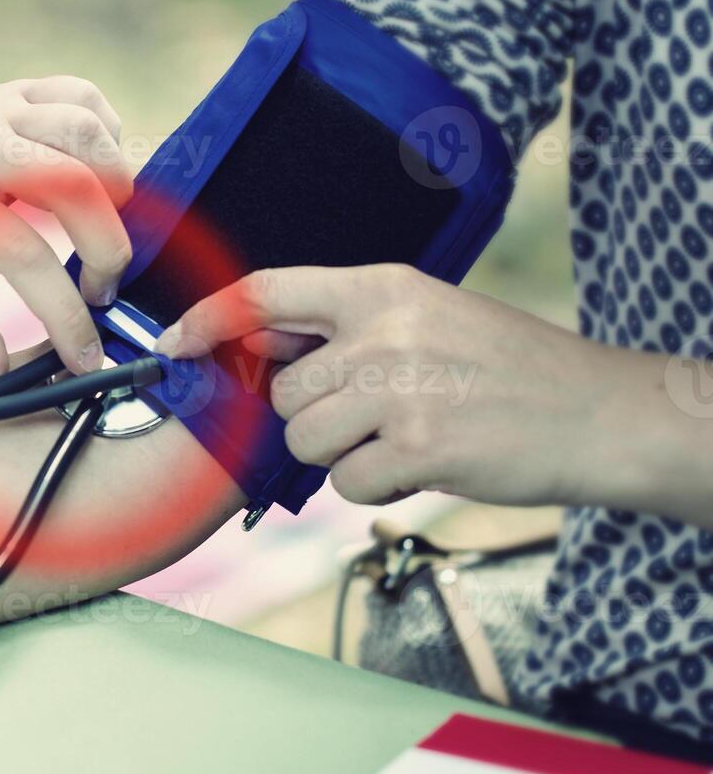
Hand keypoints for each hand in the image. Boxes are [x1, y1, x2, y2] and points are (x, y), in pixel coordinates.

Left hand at [0, 68, 132, 379]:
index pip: (25, 257)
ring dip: (115, 185)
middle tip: (102, 289)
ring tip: (105, 230)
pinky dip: (105, 133)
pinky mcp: (16, 91)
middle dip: (108, 247)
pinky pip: (80, 95)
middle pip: (73, 182)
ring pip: (85, 129)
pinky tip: (94, 175)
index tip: (85, 354)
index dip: (65, 312)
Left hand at [153, 264, 650, 507]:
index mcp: (384, 287)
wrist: (598, 414)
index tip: (175, 342)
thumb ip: (346, 330)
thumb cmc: (508, 370)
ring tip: (402, 437)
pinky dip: (376, 487)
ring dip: (341, 454)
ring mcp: (399, 390)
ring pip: (304, 439)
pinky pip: (345, 482)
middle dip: (312, 416)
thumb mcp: (428, 317)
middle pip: (283, 390)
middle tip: (374, 416)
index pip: (267, 290)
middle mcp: (383, 331)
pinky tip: (422, 465)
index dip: (208, 317)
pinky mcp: (417, 448)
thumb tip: (257, 351)